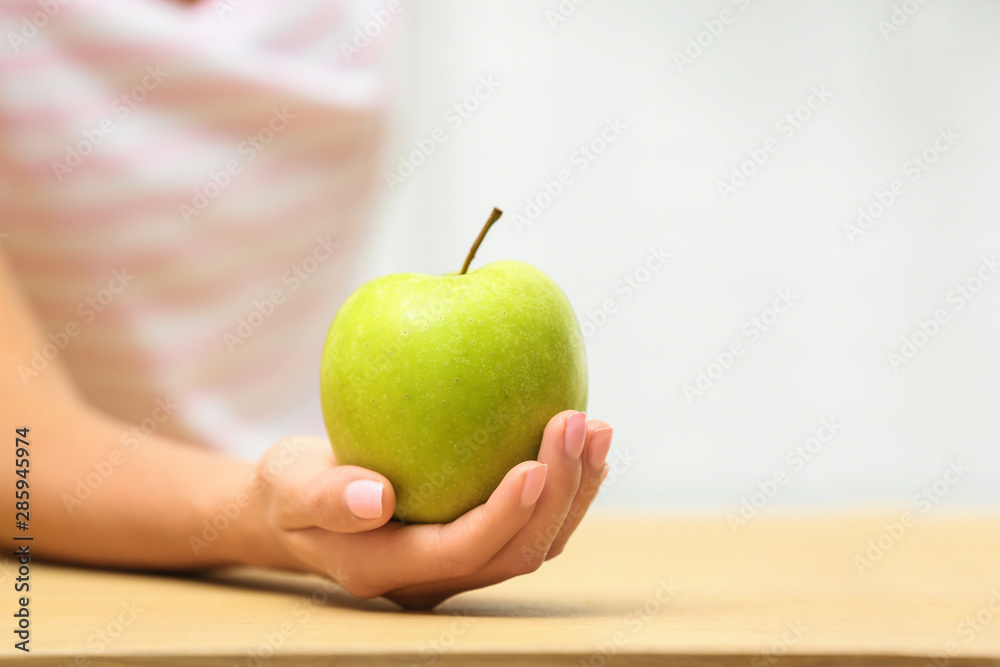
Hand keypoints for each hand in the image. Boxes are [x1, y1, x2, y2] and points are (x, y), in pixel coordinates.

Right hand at [252, 410, 612, 608]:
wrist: (297, 510)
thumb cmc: (289, 490)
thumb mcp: (289, 486)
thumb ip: (325, 496)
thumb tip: (377, 497)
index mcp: (390, 568)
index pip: (464, 550)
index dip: (506, 514)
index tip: (536, 462)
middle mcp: (436, 576)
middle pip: (516, 552)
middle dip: (559, 493)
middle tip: (579, 423)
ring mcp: (459, 562)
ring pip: (535, 542)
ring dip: (574, 491)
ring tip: (597, 430)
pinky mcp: (473, 538)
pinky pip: (529, 521)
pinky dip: (562, 485)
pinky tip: (578, 441)